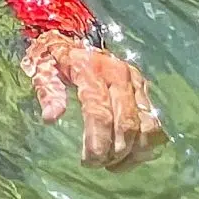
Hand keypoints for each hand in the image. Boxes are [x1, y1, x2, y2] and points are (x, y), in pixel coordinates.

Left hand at [23, 32, 165, 169]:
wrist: (75, 34)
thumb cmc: (56, 57)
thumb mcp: (42, 68)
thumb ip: (48, 91)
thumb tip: (51, 117)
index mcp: (91, 69)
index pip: (99, 112)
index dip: (97, 142)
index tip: (88, 162)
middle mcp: (120, 74)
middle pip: (127, 124)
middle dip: (113, 152)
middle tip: (96, 163)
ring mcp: (136, 82)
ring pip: (148, 127)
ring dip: (132, 153)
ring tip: (112, 163)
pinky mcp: (145, 90)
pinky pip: (156, 125)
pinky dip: (146, 147)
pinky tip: (128, 156)